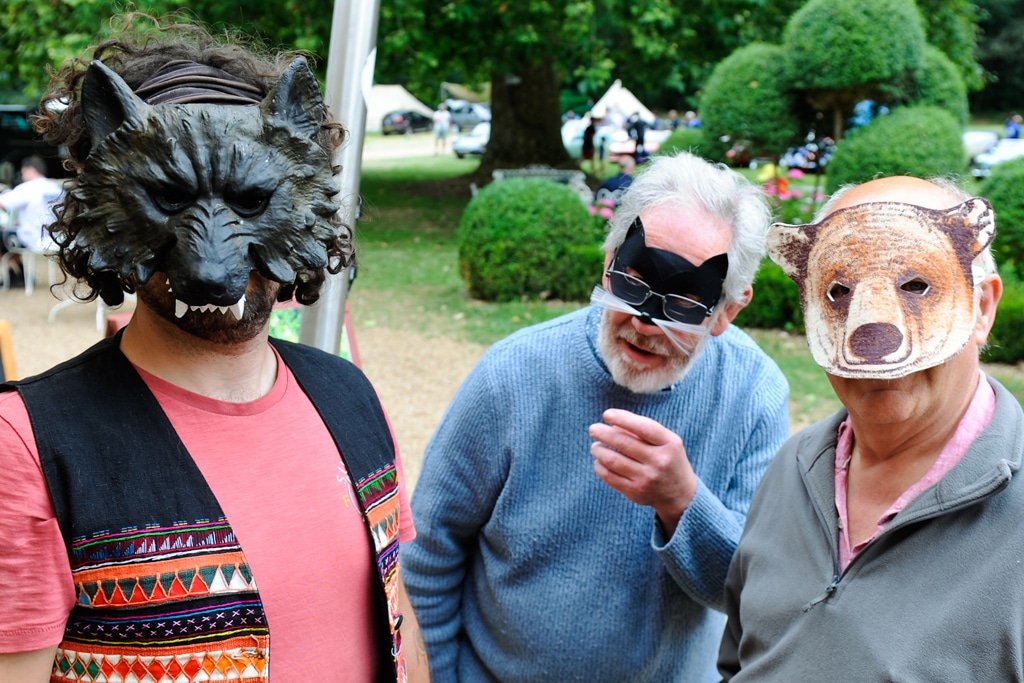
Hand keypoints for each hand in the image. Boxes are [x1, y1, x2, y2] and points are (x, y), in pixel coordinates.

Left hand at [589, 408, 697, 535]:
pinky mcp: (635, 492)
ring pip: (614, 460)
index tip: (607, 414)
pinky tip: (599, 461)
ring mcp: (647, 478)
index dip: (623, 419)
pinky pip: (610, 476)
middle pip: (624, 443)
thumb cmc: (668, 459)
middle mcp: (659, 461)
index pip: (643, 427)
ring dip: (599, 450)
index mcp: (669, 444)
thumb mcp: (666, 441)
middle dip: (603, 433)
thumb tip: (613, 423)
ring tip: (595, 446)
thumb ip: (643, 430)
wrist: (680, 494)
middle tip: (593, 429)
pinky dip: (600, 466)